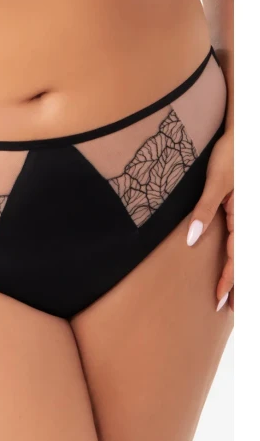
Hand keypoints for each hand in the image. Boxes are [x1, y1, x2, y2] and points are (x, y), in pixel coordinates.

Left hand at [186, 127, 233, 311]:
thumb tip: (193, 239)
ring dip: (240, 273)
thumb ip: (205, 211)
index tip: (223, 300)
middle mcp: (247, 217)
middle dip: (238, 284)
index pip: (238, 256)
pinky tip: (234, 263)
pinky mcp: (239, 206)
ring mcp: (245, 213)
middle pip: (244, 257)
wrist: (243, 131)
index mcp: (244, 215)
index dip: (231, 280)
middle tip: (230, 310)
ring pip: (243, 249)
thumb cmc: (231, 152)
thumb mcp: (217, 182)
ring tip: (234, 297)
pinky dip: (237, 255)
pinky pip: (239, 236)